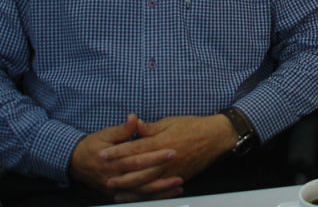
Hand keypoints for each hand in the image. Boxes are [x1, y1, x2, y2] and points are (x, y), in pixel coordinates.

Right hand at [70, 114, 180, 200]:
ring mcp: (116, 188)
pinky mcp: (118, 194)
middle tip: (181, 167)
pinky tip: (168, 193)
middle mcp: (115, 177)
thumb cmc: (93, 145)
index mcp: (113, 161)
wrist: (75, 162)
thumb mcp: (106, 134)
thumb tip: (134, 118)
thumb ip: (122, 129)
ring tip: (179, 183)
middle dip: (162, 173)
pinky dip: (154, 197)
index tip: (173, 149)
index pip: (138, 158)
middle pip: (142, 177)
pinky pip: (138, 198)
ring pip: (141, 192)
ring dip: (161, 189)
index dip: (156, 155)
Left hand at [98, 114, 235, 201]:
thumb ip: (151, 127)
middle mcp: (164, 158)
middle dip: (120, 174)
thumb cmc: (193, 125)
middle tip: (105, 178)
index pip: (134, 148)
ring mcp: (171, 170)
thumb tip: (135, 124)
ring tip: (116, 191)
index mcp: (161, 141)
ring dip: (130, 188)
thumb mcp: (171, 121)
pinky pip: (160, 190)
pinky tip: (138, 197)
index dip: (116, 152)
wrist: (215, 137)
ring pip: (147, 183)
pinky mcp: (178, 178)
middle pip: (138, 169)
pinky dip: (147, 195)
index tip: (102, 155)